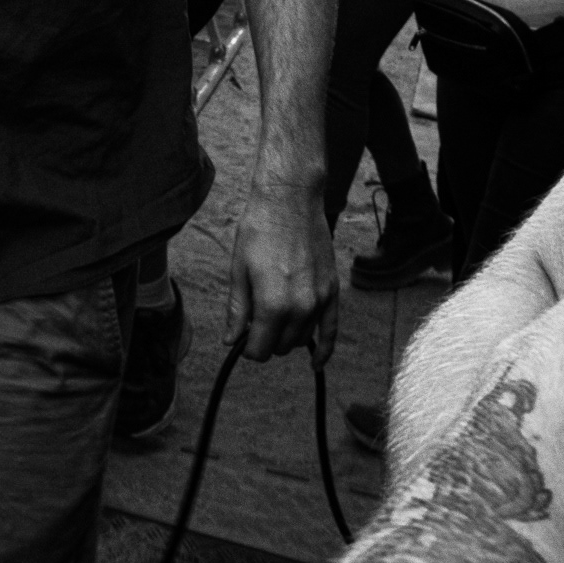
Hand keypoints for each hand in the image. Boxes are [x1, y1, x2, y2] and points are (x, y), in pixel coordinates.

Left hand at [225, 178, 338, 365]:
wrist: (290, 200)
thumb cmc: (258, 231)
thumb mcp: (238, 269)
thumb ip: (237, 310)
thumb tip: (231, 341)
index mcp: (272, 304)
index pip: (259, 350)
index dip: (247, 348)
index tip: (241, 337)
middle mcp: (300, 308)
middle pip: (280, 347)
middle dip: (266, 340)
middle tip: (254, 319)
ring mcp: (319, 300)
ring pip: (301, 339)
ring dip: (287, 336)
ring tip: (274, 314)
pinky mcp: (332, 291)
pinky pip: (331, 330)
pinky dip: (323, 349)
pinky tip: (315, 362)